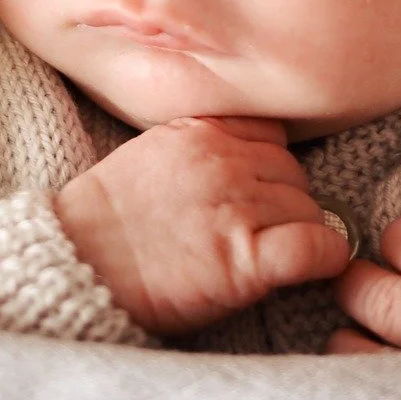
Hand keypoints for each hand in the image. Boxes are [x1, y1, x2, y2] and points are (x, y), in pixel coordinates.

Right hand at [54, 116, 350, 338]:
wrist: (74, 269)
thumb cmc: (105, 222)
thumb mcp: (152, 153)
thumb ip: (200, 143)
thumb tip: (245, 158)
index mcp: (203, 129)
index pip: (272, 134)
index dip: (270, 166)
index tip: (259, 191)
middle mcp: (226, 160)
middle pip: (294, 174)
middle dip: (284, 204)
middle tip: (258, 235)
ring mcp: (237, 207)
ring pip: (308, 208)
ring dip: (299, 232)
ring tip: (269, 258)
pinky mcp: (244, 258)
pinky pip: (315, 246)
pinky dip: (326, 257)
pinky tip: (317, 268)